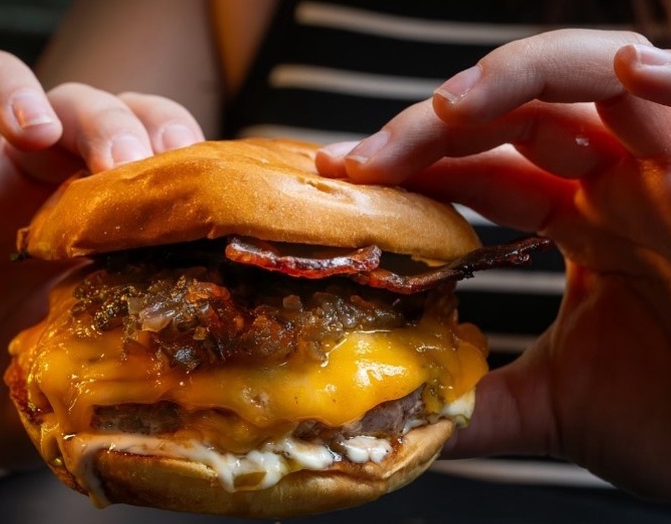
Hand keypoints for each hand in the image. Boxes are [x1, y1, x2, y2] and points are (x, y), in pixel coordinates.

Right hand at [0, 49, 202, 484]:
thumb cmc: (33, 382)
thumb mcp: (90, 364)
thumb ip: (136, 355)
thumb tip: (207, 379)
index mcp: (95, 210)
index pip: (140, 138)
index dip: (165, 137)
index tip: (188, 164)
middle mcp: (32, 181)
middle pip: (72, 105)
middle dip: (104, 122)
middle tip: (121, 164)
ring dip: (9, 91)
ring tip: (32, 127)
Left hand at [317, 29, 670, 499]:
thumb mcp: (559, 409)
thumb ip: (478, 402)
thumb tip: (399, 416)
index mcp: (587, 220)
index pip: (483, 172)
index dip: (413, 170)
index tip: (344, 181)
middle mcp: (625, 181)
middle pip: (515, 116)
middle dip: (431, 127)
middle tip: (359, 160)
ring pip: (591, 79)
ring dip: (514, 81)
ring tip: (445, 113)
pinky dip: (656, 77)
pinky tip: (617, 73)